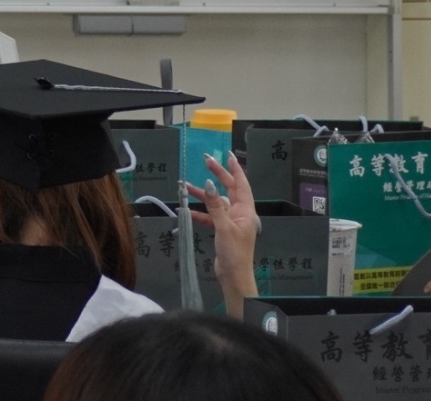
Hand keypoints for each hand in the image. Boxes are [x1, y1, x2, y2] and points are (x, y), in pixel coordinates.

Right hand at [186, 151, 260, 315]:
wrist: (234, 276)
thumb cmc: (234, 252)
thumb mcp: (223, 227)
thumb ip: (215, 205)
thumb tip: (210, 185)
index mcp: (245, 211)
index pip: (241, 185)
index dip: (234, 169)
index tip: (227, 155)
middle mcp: (239, 213)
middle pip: (228, 190)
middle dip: (217, 176)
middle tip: (206, 161)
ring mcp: (230, 222)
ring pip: (216, 202)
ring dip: (203, 195)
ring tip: (185, 186)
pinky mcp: (222, 230)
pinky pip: (210, 216)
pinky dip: (199, 213)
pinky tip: (186, 211)